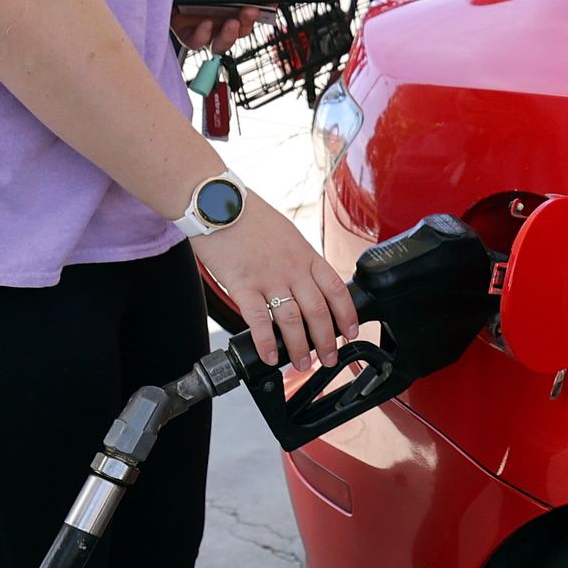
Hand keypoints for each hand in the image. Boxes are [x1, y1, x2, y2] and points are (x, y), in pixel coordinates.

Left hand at [172, 0, 303, 53]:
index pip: (253, 16)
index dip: (262, 16)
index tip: (268, 8)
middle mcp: (219, 13)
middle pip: (240, 33)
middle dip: (248, 26)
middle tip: (249, 13)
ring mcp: (201, 22)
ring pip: (221, 44)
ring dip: (230, 37)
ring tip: (230, 22)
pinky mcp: (182, 28)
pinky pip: (197, 43)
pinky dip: (204, 37)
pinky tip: (206, 23)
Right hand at [192, 193, 359, 369]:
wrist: (216, 203)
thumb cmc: (248, 216)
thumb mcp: (286, 233)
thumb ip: (298, 257)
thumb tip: (307, 280)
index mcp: (305, 255)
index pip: (336, 289)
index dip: (347, 315)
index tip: (350, 332)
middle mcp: (292, 269)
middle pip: (319, 311)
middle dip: (327, 340)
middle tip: (330, 358)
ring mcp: (268, 278)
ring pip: (293, 320)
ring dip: (300, 348)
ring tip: (302, 365)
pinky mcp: (242, 286)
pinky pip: (259, 320)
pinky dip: (267, 343)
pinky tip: (271, 357)